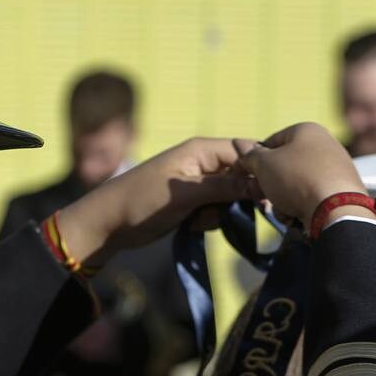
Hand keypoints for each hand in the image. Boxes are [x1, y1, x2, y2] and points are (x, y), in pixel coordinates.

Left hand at [58, 137, 256, 268]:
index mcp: (201, 149)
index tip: (266, 197)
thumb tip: (260, 184)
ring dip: (223, 212)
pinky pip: (216, 209)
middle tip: (227, 213)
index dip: (259, 173)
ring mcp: (197, 183)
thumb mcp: (185, 194)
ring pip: (230, 197)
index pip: (246, 152)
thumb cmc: (142, 202)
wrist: (109, 224)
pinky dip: (210, 219)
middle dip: (240, 197)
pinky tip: (193, 225)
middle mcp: (202, 162)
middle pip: (241, 176)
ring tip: (200, 220)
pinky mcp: (191, 202)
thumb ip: (224, 187)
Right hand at [233, 122, 368, 227]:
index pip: (270, 142)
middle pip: (284, 166)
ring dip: (284, 200)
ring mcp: (336, 167)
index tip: (246, 176)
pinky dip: (302, 206)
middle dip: (271, 185)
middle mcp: (324, 144)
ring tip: (286, 209)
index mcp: (306, 130)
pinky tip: (300, 215)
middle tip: (265, 196)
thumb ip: (249, 155)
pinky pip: (312, 196)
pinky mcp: (342, 189)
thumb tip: (237, 143)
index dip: (254, 160)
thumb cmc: (297, 179)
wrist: (336, 208)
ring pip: (296, 184)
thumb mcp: (264, 165)